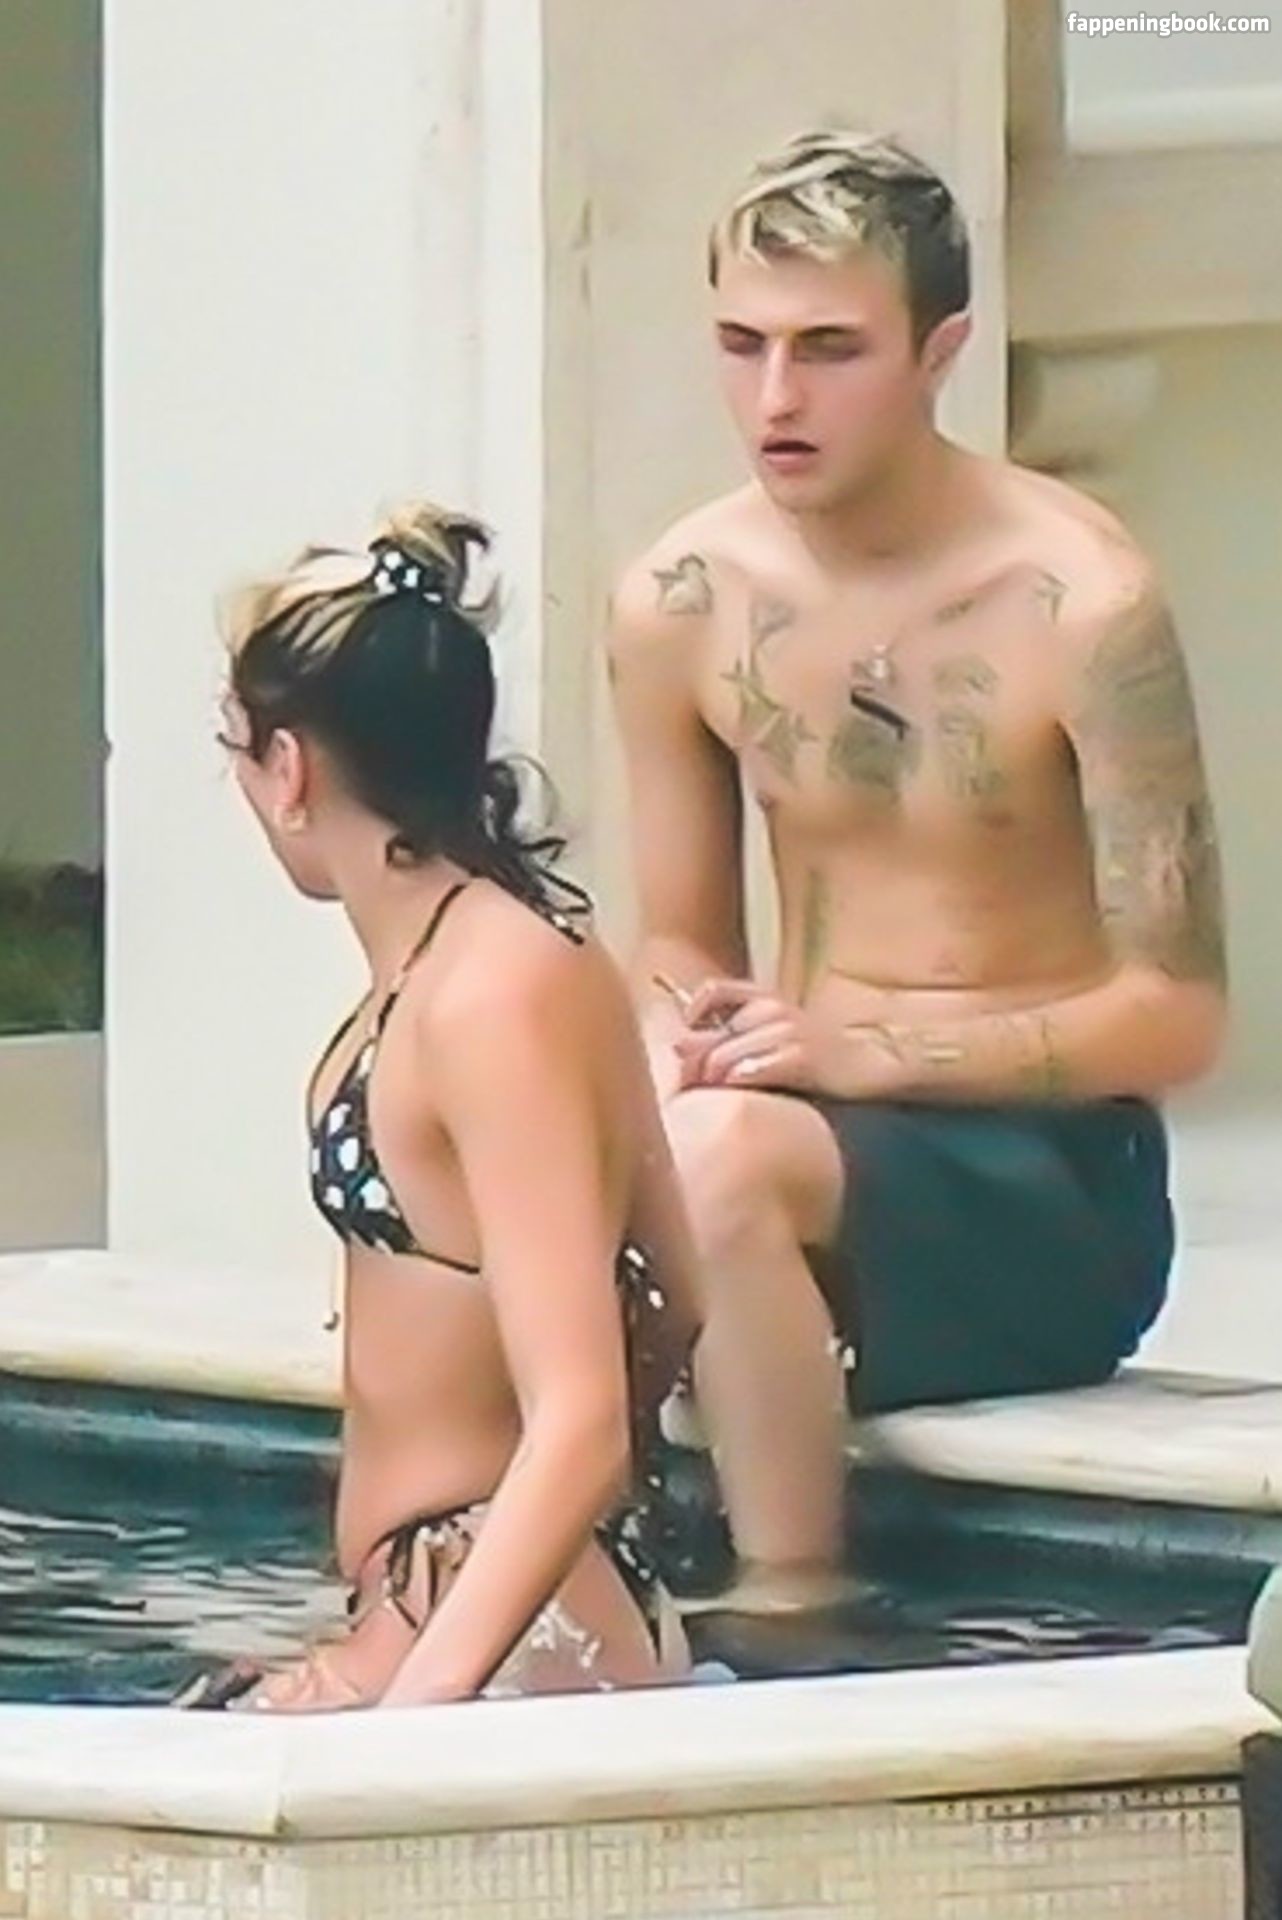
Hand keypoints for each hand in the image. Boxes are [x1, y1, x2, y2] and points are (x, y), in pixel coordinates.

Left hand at [672, 978, 826, 1093]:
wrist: (864, 1066)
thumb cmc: (813, 1053)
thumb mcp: (774, 1031)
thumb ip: (732, 1032)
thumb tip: (680, 1046)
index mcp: (764, 996)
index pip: (713, 990)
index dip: (692, 1013)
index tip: (687, 1039)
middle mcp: (774, 1008)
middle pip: (713, 1036)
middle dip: (699, 1063)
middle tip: (697, 1083)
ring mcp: (788, 1031)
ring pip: (726, 1058)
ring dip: (716, 1080)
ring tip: (723, 1093)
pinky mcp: (800, 1058)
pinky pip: (750, 1071)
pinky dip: (739, 1083)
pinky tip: (745, 1091)